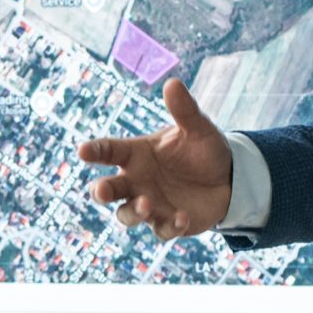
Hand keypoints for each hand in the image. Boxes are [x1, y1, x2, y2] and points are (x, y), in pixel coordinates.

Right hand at [77, 78, 234, 240]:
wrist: (229, 178)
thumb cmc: (203, 149)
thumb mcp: (197, 128)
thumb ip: (184, 110)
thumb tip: (172, 83)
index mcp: (136, 154)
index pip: (109, 151)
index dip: (94, 151)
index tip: (83, 150)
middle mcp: (136, 181)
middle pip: (109, 188)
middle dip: (102, 190)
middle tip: (102, 190)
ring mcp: (149, 204)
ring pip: (127, 214)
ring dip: (133, 211)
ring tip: (147, 204)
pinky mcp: (167, 223)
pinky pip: (161, 229)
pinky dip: (169, 226)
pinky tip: (182, 218)